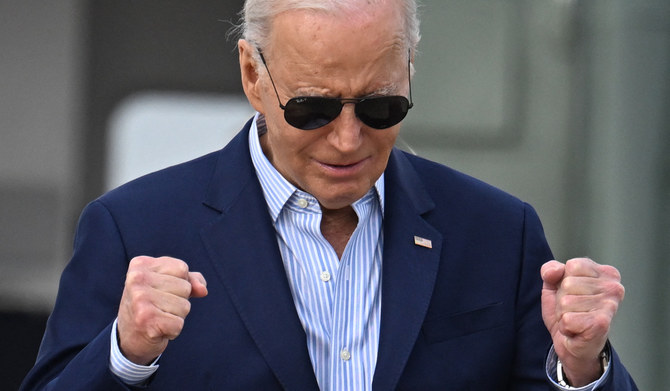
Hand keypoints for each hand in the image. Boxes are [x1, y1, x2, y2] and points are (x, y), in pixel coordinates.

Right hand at [117, 256, 207, 364]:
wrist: (129, 337)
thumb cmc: (152, 305)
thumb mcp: (169, 285)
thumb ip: (190, 280)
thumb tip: (203, 290)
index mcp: (141, 264)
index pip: (182, 268)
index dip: (180, 283)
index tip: (160, 291)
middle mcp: (137, 279)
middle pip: (185, 287)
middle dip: (179, 301)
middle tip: (158, 307)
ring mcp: (140, 299)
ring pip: (185, 306)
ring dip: (176, 316)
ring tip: (158, 317)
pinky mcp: (146, 319)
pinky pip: (179, 324)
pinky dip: (172, 330)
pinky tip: (157, 329)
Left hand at [541, 258, 623, 385]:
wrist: (573, 344)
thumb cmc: (569, 312)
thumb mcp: (554, 285)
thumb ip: (550, 270)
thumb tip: (555, 271)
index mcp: (605, 273)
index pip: (573, 265)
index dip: (563, 281)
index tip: (573, 294)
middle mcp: (613, 287)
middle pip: (568, 283)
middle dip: (562, 299)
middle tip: (574, 310)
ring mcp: (609, 306)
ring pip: (566, 302)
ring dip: (563, 314)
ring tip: (576, 319)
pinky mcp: (601, 323)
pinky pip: (567, 319)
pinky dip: (566, 326)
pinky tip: (577, 330)